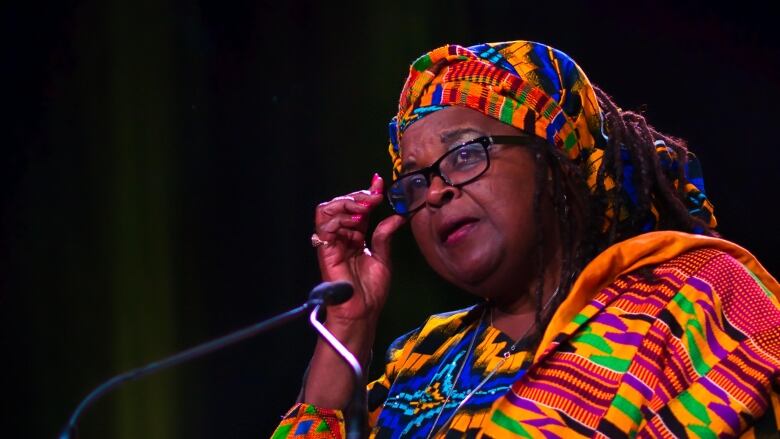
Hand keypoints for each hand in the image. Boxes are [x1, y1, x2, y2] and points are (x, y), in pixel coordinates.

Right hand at [313, 173, 405, 324]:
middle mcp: (342, 236)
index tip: (379, 183)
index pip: (358, 209)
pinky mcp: (325, 250)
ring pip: (328, 209)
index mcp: (355, 237)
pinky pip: (323, 225)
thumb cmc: (370, 291)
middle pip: (341, 204)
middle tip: (373, 196)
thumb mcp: (383, 257)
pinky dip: (338, 217)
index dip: (367, 193)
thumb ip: (384, 235)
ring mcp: (332, 242)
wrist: (362, 312)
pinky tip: (356, 220)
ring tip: (365, 207)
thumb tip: (397, 216)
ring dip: (347, 203)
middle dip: (358, 196)